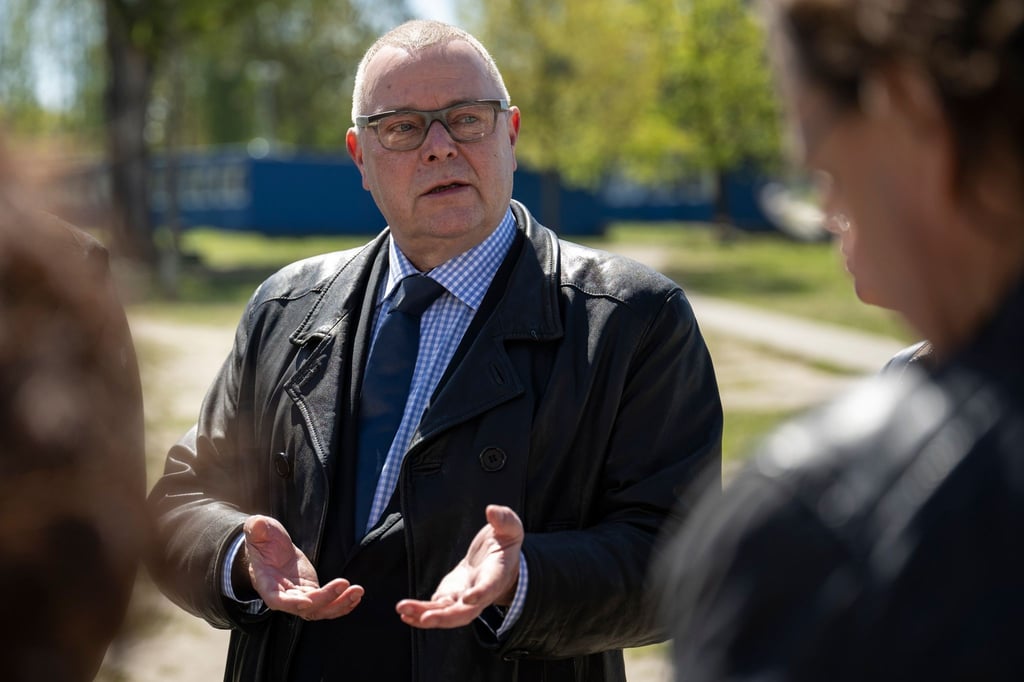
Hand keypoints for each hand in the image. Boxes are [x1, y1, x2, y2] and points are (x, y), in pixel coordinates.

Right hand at [242, 515, 363, 620]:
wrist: (271, 548)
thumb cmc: (263, 540)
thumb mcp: (258, 530)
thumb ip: (257, 529)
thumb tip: (258, 525)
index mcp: (267, 584)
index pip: (278, 600)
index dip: (292, 603)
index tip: (309, 601)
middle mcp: (284, 596)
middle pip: (305, 607)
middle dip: (326, 599)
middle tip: (344, 584)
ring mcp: (300, 596)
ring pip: (319, 610)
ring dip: (339, 604)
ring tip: (357, 591)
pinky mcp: (312, 592)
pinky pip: (328, 605)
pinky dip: (342, 603)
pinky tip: (356, 596)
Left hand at [396, 505, 523, 628]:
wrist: (497, 560)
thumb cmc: (505, 542)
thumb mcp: (510, 528)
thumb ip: (503, 519)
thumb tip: (491, 511)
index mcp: (496, 575)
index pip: (489, 587)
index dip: (481, 594)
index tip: (469, 598)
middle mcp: (480, 594)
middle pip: (464, 613)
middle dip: (444, 617)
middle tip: (424, 618)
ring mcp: (464, 598)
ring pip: (446, 613)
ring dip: (424, 615)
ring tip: (402, 610)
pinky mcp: (450, 596)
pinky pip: (435, 609)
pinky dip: (419, 613)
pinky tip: (404, 612)